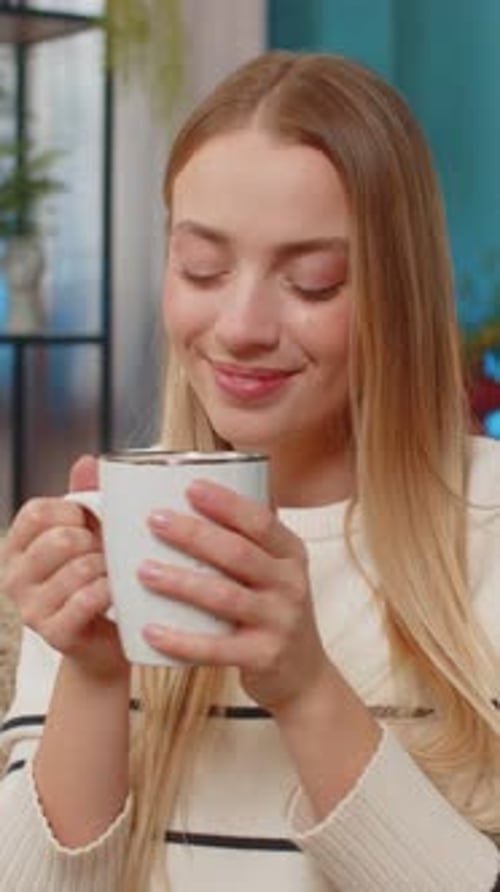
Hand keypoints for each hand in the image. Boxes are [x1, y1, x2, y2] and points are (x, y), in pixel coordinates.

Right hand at [1, 455, 127, 681]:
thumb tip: (88, 461)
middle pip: (59, 539)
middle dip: (94, 542)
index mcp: (16, 547)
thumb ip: (85, 496)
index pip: (37, 512)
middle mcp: (14, 578)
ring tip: (113, 573)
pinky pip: (87, 599)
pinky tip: (115, 592)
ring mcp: (30, 609)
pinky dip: (109, 590)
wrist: (106, 640)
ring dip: (107, 568)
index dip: (72, 512)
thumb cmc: (95, 578)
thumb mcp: (89, 532)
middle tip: (105, 553)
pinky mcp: (54, 634)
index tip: (88, 524)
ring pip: (78, 568)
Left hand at [138, 479, 330, 715]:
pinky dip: (181, 641)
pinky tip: (151, 630)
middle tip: (155, 520)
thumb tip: (197, 493)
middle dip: (194, 534)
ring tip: (144, 570)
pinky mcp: (264, 657)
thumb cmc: (274, 612)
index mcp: (291, 555)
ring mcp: (279, 621)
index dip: (226, 503)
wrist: (303, 675)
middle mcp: (290, 584)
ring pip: (225, 597)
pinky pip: (217, 649)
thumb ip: (248, 539)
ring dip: (181, 582)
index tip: (190, 486)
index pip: (261, 522)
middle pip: (238, 553)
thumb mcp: (276, 571)